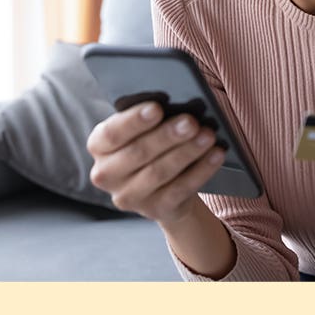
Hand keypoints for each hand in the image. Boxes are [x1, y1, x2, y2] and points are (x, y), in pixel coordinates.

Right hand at [86, 101, 224, 225]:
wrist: (162, 186)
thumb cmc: (151, 143)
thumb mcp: (142, 129)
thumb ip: (149, 117)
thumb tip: (174, 104)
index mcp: (98, 146)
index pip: (111, 133)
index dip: (134, 121)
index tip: (157, 107)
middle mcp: (106, 174)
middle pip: (138, 153)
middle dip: (167, 136)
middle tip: (191, 121)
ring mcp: (128, 197)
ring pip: (159, 172)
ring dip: (187, 152)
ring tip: (208, 135)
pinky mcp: (154, 210)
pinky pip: (180, 190)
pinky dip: (201, 170)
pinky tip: (216, 155)